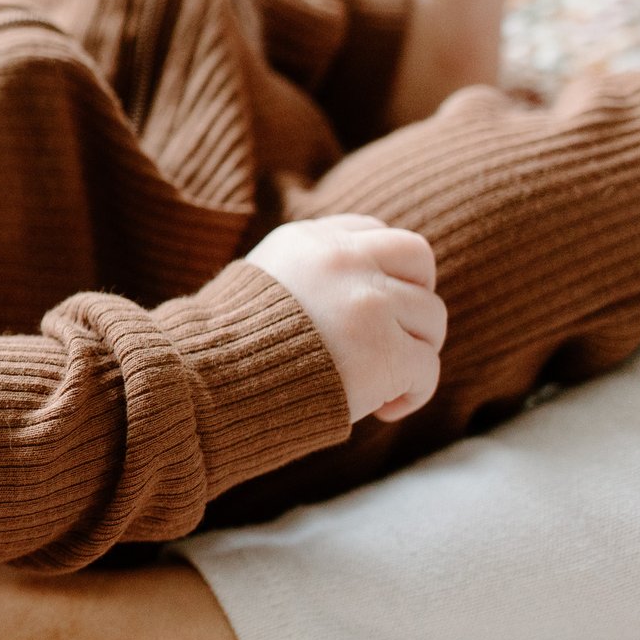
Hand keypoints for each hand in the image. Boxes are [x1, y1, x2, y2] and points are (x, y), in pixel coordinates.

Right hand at [246, 213, 442, 421]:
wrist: (207, 385)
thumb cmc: (229, 348)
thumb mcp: (262, 282)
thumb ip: (309, 272)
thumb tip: (359, 286)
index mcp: (309, 241)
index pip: (374, 232)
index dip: (384, 270)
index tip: (372, 303)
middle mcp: (343, 261)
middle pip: (418, 260)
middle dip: (414, 298)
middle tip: (395, 335)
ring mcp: (368, 305)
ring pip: (432, 317)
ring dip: (414, 351)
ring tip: (381, 379)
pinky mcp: (385, 353)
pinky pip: (427, 369)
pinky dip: (412, 393)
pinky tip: (384, 408)